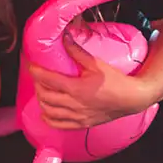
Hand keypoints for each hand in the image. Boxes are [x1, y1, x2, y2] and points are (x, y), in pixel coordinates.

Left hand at [27, 33, 152, 128]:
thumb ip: (77, 52)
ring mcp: (77, 116)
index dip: (37, 73)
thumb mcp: (96, 64)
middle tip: (37, 77)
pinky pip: (59, 125)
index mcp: (76, 88)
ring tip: (42, 92)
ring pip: (49, 111)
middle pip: (45, 96)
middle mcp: (74, 104)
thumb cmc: (116, 81)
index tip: (31, 66)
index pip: (49, 80)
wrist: (131, 99)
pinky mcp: (81, 124)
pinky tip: (46, 112)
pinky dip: (49, 119)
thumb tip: (65, 37)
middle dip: (38, 86)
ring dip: (41, 101)